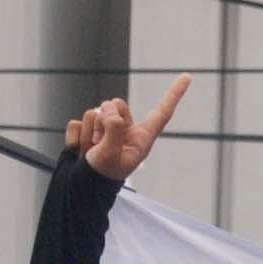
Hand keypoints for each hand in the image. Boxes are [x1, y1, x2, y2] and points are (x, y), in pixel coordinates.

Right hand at [70, 73, 190, 180]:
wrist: (79, 187)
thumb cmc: (102, 176)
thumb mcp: (111, 155)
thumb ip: (113, 129)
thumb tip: (108, 108)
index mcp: (141, 138)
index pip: (161, 112)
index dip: (173, 94)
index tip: (188, 76)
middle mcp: (125, 130)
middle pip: (116, 103)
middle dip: (104, 120)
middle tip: (100, 145)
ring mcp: (105, 129)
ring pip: (94, 111)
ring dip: (88, 132)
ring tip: (90, 151)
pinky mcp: (86, 130)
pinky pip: (77, 122)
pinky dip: (74, 137)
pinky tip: (78, 151)